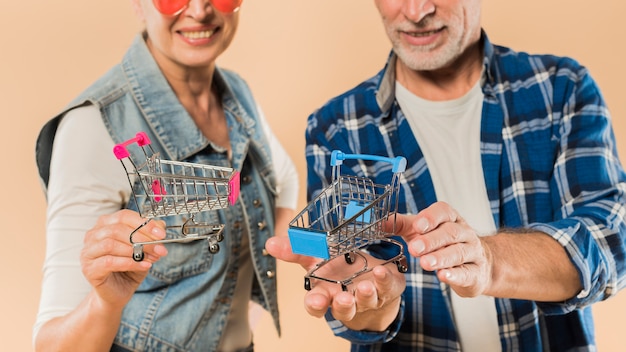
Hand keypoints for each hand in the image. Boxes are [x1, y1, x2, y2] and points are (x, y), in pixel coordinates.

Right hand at [80, 209, 167, 309]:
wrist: (117, 292)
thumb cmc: (129, 267)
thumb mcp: (144, 249)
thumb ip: (150, 235)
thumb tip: (161, 225)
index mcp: (105, 224)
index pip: (124, 216)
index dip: (144, 224)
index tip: (161, 234)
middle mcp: (93, 235)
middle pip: (117, 229)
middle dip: (143, 239)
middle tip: (159, 249)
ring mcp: (88, 252)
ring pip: (111, 244)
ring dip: (136, 251)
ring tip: (152, 258)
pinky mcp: (89, 268)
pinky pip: (109, 262)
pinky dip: (129, 263)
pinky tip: (143, 266)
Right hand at [265, 236, 405, 330]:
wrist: (368, 275)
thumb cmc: (339, 268)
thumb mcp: (315, 257)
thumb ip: (295, 251)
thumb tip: (269, 243)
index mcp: (326, 293)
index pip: (316, 305)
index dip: (315, 305)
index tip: (315, 301)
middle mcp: (347, 299)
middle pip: (343, 309)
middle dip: (342, 306)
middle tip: (342, 299)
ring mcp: (369, 297)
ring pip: (366, 301)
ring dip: (365, 295)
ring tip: (365, 286)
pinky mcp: (387, 289)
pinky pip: (387, 287)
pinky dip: (384, 281)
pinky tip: (380, 271)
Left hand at [397, 202, 491, 296]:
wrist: (477, 265)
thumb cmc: (444, 244)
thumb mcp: (423, 232)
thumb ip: (403, 226)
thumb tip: (379, 222)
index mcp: (451, 219)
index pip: (444, 212)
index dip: (430, 218)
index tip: (417, 225)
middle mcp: (464, 233)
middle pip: (450, 233)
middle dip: (431, 241)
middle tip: (414, 248)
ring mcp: (473, 253)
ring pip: (458, 252)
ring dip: (441, 258)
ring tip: (425, 263)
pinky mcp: (475, 273)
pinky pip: (466, 273)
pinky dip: (454, 275)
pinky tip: (443, 276)